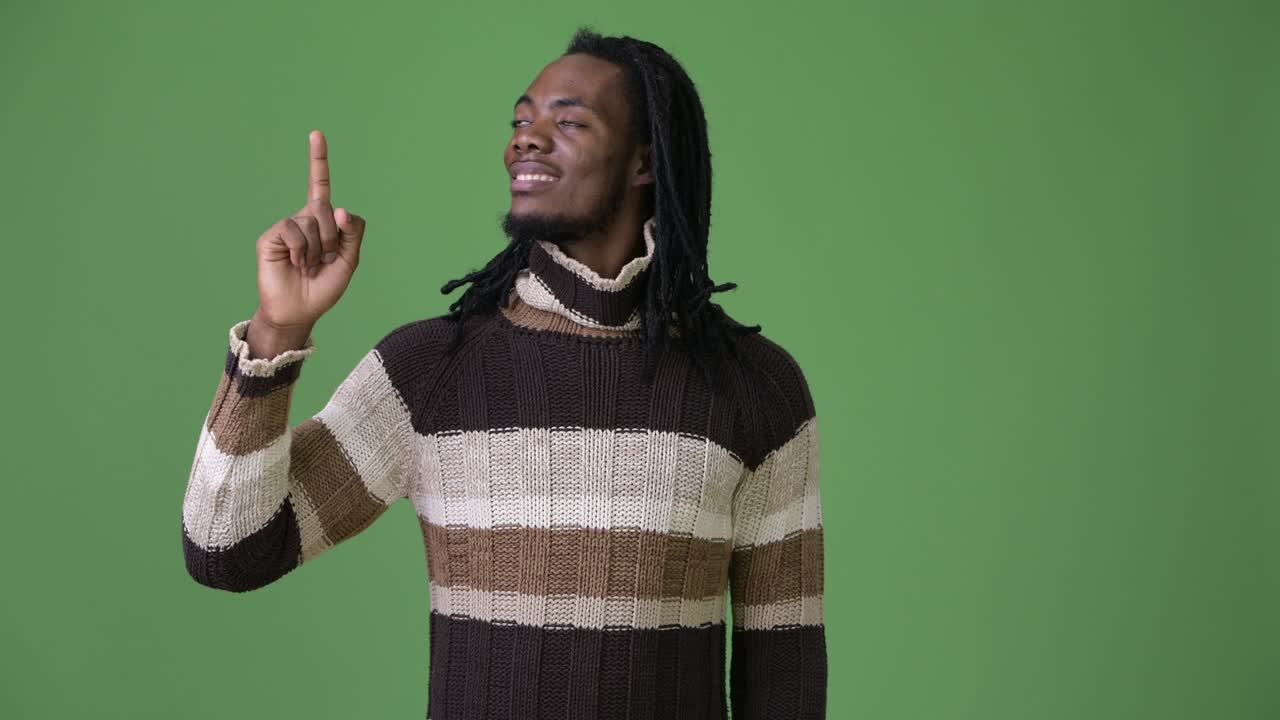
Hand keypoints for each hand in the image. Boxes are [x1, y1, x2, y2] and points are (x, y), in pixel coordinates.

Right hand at [254, 129, 365, 330]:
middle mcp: (303, 219)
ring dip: (317, 248)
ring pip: (312, 219)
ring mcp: (286, 227)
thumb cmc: (323, 288)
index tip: (316, 134)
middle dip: (333, 237)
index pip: (319, 185)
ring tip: (308, 265)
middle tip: (325, 259)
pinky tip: (295, 263)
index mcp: (322, 222)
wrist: (298, 311)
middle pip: (326, 207)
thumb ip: (352, 233)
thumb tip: (340, 208)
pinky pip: (293, 230)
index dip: (318, 160)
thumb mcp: (349, 261)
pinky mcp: (271, 236)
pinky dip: (301, 249)